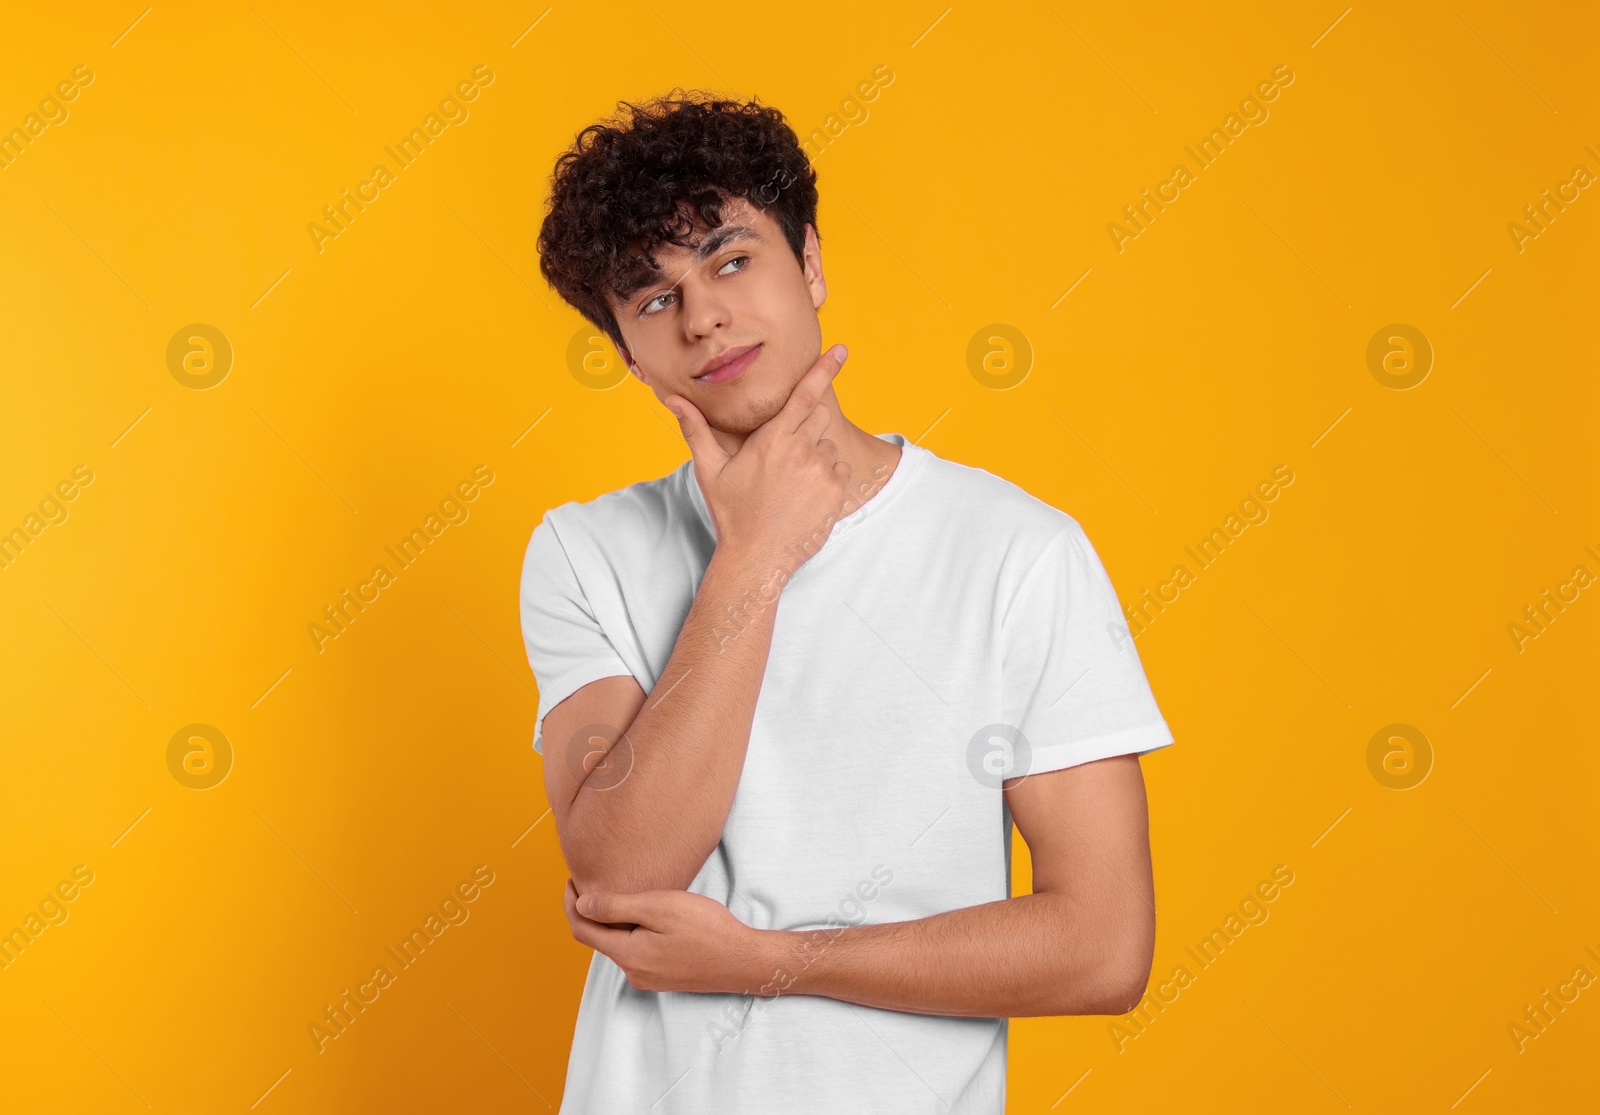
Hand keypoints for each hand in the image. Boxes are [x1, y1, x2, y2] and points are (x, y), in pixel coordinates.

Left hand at [562, 879, 769, 994]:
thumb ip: (617, 907)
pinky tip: (641, 916)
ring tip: (615, 894)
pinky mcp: (664, 976)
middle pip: (598, 940)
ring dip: (610, 922)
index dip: (571, 905)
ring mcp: (649, 977)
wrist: (743, 960)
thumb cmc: (706, 929)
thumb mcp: (660, 907)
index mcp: (628, 955)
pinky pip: (635, 952)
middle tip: (587, 882)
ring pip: (617, 946)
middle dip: (587, 912)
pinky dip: (628, 932)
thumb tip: (581, 904)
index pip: (582, 931)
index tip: (570, 880)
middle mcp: (634, 972)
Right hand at [664, 344, 853, 574]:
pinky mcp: (837, 493)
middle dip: (805, 425)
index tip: (842, 349)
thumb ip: (696, 429)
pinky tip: (805, 493)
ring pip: (828, 445)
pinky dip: (827, 475)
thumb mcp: (710, 470)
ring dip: (814, 453)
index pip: (805, 394)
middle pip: (819, 416)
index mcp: (773, 439)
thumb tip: (672, 399)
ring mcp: (822, 472)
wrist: (757, 558)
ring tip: (790, 481)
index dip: (825, 369)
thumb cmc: (732, 512)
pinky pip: (841, 469)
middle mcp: (802, 451)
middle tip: (784, 452)